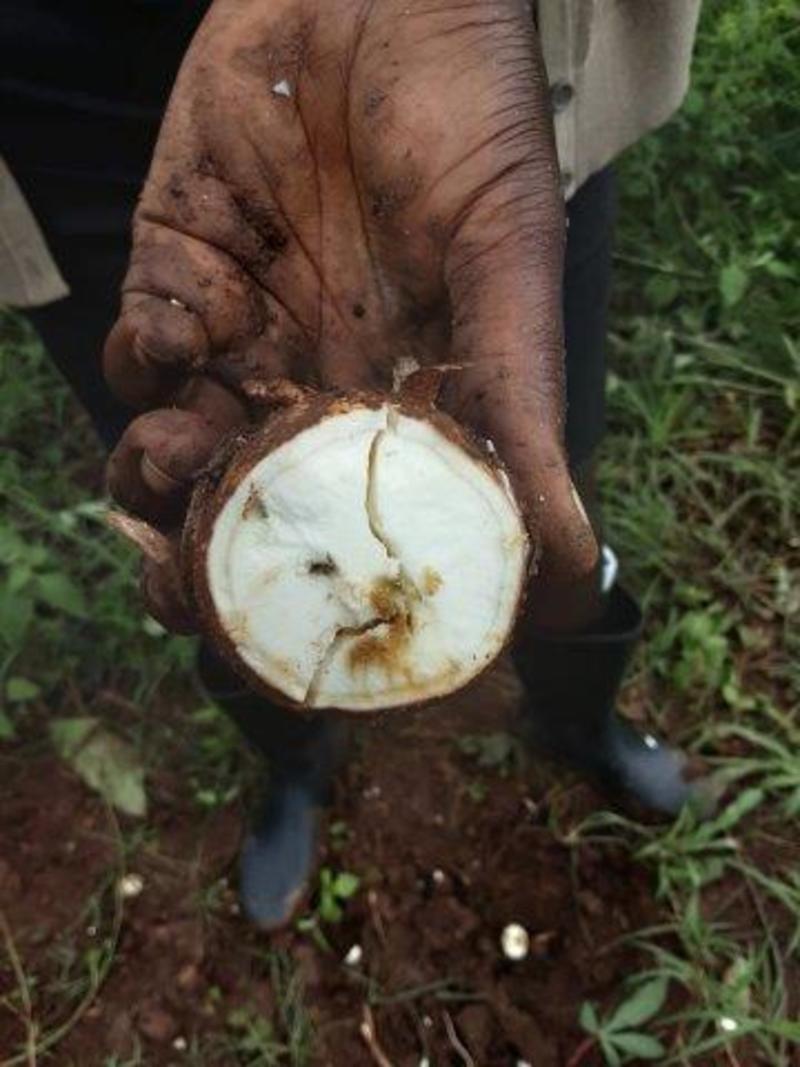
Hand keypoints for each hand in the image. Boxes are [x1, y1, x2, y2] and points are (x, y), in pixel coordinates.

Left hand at [104, 0, 596, 632]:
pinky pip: (137, 347)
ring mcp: (243, 329)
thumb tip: (572, 566)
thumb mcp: (509, 271)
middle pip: (244, 507)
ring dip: (154, 470)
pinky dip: (139, 358)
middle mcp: (314, 382)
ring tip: (169, 453)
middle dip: (202, 558)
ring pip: (175, 444)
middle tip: (185, 582)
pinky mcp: (177, 266)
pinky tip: (176, 330)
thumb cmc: (468, 120)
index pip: (346, 531)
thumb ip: (523, 411)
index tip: (273, 640)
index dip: (304, 592)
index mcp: (397, 406)